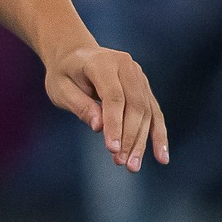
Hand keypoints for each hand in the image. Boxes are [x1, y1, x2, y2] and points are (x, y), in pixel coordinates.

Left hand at [46, 45, 168, 171]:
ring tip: (132, 166)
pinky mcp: (144, 87)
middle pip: (136, 106)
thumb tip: (100, 128)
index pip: (114, 97)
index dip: (115, 124)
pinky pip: (154, 113)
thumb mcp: (60, 89)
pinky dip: (158, 135)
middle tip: (122, 163)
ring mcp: (138, 75)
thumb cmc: (64, 74)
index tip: (113, 149)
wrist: (74, 55)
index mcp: (103, 63)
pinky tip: (161, 157)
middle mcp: (126, 66)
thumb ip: (80, 106)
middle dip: (131, 137)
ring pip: (147, 112)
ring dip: (142, 141)